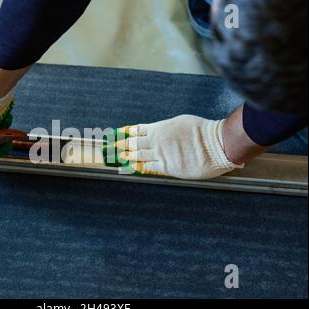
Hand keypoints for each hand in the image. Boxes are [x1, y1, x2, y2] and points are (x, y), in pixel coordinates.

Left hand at [103, 115, 243, 179]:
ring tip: (116, 157)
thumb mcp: (180, 122)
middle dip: (121, 145)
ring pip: (137, 155)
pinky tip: (127, 168)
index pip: (137, 130)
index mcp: (159, 128)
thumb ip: (166, 128)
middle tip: (110, 147)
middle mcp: (156, 140)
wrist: (215, 145)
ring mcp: (160, 154)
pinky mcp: (167, 167)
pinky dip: (135, 167)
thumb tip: (158, 131)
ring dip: (125, 156)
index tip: (116, 133)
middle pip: (133, 143)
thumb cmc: (202, 131)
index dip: (125, 132)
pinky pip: (147, 167)